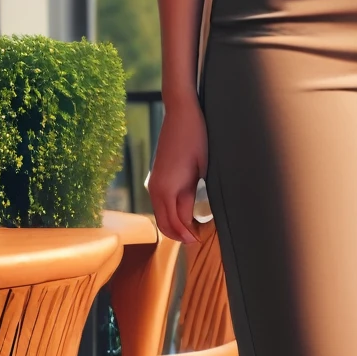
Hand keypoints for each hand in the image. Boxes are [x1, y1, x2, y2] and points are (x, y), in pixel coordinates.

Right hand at [148, 98, 207, 245]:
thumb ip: (192, 196)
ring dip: (174, 225)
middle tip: (198, 241)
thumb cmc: (197, 137)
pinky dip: (170, 213)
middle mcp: (157, 188)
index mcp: (168, 188)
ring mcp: (155, 182)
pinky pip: (160, 203)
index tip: (201, 242)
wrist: (181, 113)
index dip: (188, 236)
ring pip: (161, 214)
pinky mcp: (157, 176)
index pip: (176, 223)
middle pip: (164, 223)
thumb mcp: (202, 169)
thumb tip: (190, 219)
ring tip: (193, 232)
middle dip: (179, 235)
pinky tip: (185, 214)